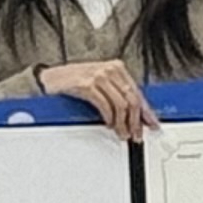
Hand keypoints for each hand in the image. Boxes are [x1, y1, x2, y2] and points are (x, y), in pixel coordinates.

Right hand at [40, 59, 156, 139]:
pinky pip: (105, 105)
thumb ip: (117, 93)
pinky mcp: (87, 85)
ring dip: (123, 123)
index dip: (147, 111)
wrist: (49, 78)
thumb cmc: (74, 81)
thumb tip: (134, 115)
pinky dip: (109, 118)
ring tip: (122, 133)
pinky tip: (109, 125)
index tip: (153, 124)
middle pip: (132, 99)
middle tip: (136, 134)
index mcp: (117, 68)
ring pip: (121, 104)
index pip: (137, 92)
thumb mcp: (100, 83)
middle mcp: (110, 70)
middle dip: (136, 121)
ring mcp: (99, 76)